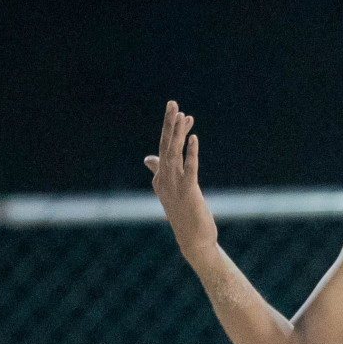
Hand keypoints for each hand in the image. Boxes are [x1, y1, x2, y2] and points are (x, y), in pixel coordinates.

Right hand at [147, 101, 218, 268]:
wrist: (194, 241)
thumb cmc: (185, 216)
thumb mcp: (172, 191)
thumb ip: (160, 172)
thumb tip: (148, 158)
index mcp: (161, 178)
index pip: (165, 148)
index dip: (173, 130)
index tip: (183, 114)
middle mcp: (164, 180)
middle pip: (166, 146)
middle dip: (169, 124)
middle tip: (173, 103)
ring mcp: (174, 186)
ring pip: (175, 153)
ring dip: (178, 133)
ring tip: (182, 114)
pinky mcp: (188, 192)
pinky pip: (189, 168)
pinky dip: (191, 152)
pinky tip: (193, 138)